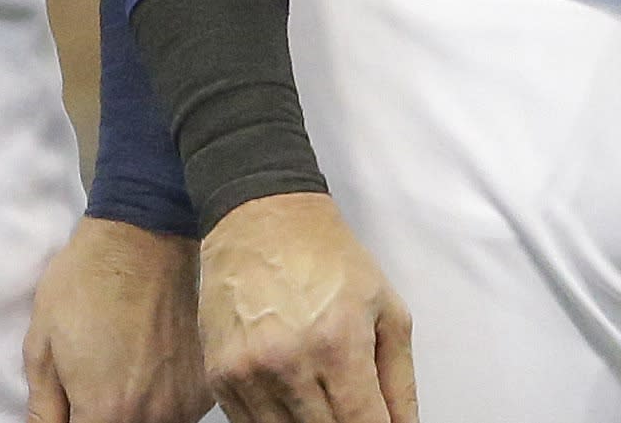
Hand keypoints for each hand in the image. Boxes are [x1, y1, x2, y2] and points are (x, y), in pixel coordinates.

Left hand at [25, 216, 203, 422]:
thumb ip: (43, 409)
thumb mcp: (42, 347)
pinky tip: (143, 370)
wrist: (140, 241)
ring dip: (129, 415)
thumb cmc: (84, 286)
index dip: (71, 422)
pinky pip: (175, 415)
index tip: (69, 407)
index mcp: (107, 412)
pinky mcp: (202, 388)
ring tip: (118, 374)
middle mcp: (152, 417)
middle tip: (88, 385)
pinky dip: (157, 404)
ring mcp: (182, 405)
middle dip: (99, 418)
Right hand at [197, 192, 416, 422]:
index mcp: (337, 346)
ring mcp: (247, 374)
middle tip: (351, 409)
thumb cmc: (325, 257)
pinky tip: (291, 399)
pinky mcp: (219, 375)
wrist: (261, 218)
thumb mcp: (387, 310)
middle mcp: (288, 364)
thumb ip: (401, 383)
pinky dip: (275, 422)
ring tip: (321, 397)